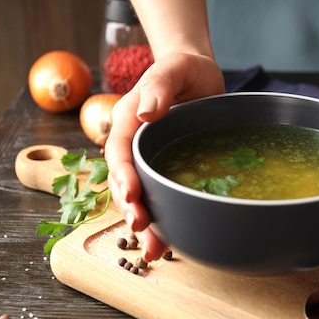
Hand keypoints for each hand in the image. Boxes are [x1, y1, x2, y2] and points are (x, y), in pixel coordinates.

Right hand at [104, 52, 224, 260]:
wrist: (199, 75)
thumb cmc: (185, 68)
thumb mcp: (175, 67)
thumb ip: (159, 84)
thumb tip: (145, 111)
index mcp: (128, 120)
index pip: (119, 151)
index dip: (123, 175)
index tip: (132, 196)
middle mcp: (133, 144)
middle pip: (124, 181)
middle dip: (131, 208)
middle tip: (142, 230)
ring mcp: (148, 159)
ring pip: (140, 196)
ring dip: (144, 224)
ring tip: (154, 252)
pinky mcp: (164, 169)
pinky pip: (159, 196)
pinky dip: (163, 220)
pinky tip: (171, 243)